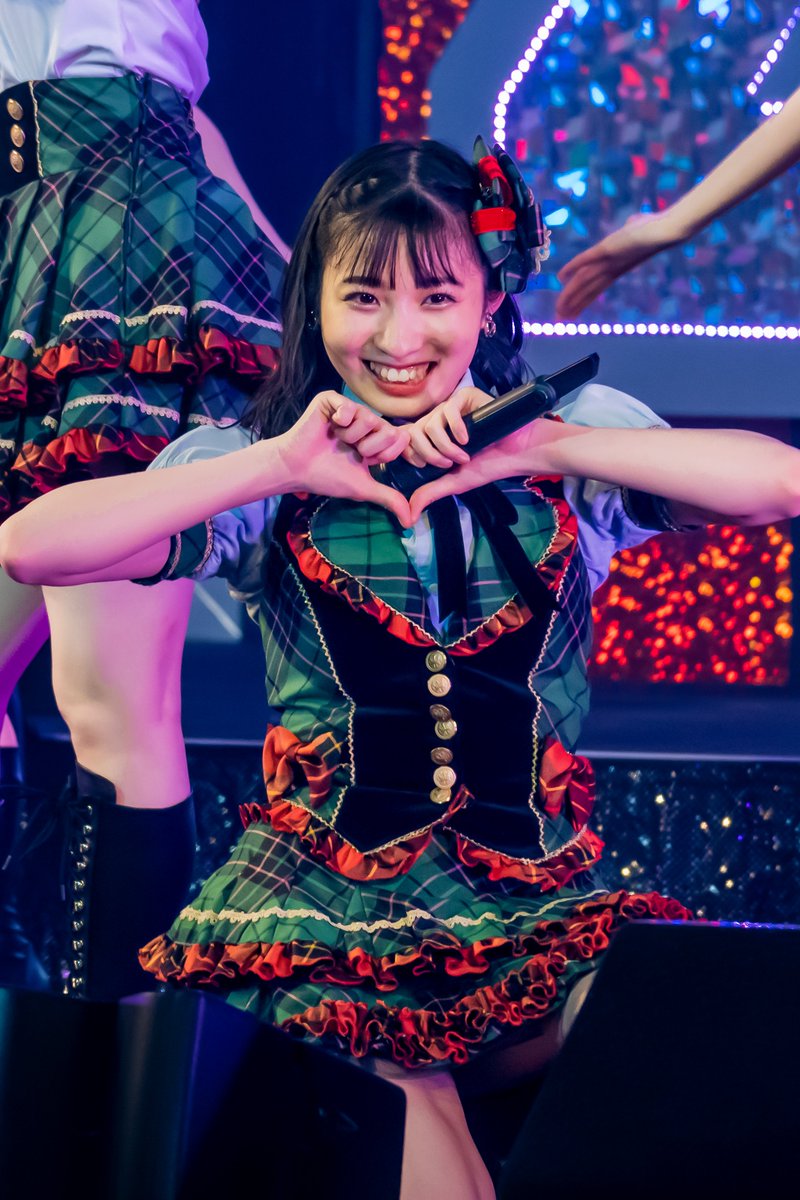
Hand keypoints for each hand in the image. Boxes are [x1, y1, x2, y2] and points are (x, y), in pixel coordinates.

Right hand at [275, 392, 411, 524]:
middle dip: (368, 447)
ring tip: (335, 439)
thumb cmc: (326, 477)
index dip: (382, 454)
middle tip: (347, 450)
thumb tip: (410, 522)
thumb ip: (389, 498)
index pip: (399, 439)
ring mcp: (350, 409)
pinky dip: (340, 422)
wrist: (296, 469)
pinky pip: (350, 407)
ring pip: (369, 418)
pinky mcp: (332, 400)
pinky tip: (329, 427)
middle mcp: (366, 421)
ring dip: (351, 437)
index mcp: (375, 438)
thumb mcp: (363, 488)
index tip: (363, 460)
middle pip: (388, 430)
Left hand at [407, 417, 564, 523]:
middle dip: (430, 454)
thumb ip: (430, 493)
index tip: (428, 466)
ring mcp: (450, 407)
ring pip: (429, 424)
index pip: (405, 438)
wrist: (516, 452)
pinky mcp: (464, 396)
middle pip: (414, 432)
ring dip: (445, 447)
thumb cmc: (488, 465)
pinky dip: (456, 428)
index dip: (412, 454)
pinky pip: (448, 410)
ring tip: (464, 456)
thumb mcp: (454, 482)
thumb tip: (408, 517)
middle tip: (449, 464)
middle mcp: (437, 419)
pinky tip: (467, 440)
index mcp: (431, 437)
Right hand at [555, 211, 685, 318]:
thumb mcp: (639, 228)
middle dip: (573, 305)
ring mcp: (609, 261)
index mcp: (617, 268)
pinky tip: (560, 278)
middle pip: (587, 290)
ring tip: (559, 311)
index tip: (572, 313)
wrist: (667, 230)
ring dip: (569, 295)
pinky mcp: (606, 249)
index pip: (596, 288)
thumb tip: (632, 222)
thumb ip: (632, 227)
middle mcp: (611, 269)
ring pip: (583, 281)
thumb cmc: (657, 227)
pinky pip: (585, 260)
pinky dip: (572, 268)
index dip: (583, 301)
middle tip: (560, 320)